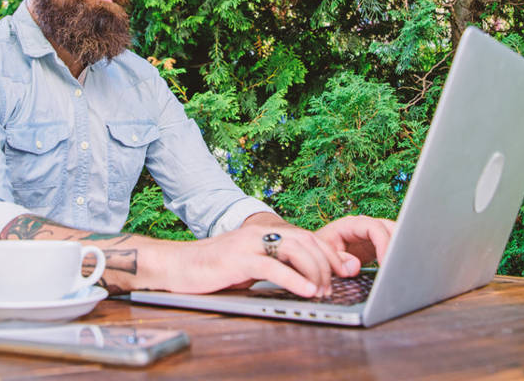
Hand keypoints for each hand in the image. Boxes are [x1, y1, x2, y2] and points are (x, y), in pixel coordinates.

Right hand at [161, 214, 348, 297]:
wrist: (178, 264)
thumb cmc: (215, 267)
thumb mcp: (251, 265)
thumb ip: (276, 266)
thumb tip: (305, 279)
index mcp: (265, 232)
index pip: (308, 236)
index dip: (330, 252)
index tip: (345, 269)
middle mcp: (260, 232)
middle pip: (306, 240)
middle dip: (327, 263)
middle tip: (334, 286)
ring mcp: (249, 244)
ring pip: (294, 249)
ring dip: (314, 271)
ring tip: (323, 291)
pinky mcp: (239, 259)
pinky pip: (273, 266)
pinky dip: (294, 279)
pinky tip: (306, 291)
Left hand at [314, 215, 394, 274]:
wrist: (313, 254)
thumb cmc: (316, 252)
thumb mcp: (322, 256)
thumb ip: (336, 260)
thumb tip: (354, 265)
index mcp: (349, 225)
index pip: (373, 227)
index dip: (384, 243)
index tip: (386, 263)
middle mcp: (362, 226)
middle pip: (388, 227)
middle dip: (398, 243)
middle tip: (401, 264)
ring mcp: (370, 235)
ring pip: (394, 234)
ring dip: (401, 247)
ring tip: (404, 265)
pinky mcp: (375, 245)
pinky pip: (392, 245)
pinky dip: (398, 254)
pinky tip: (401, 267)